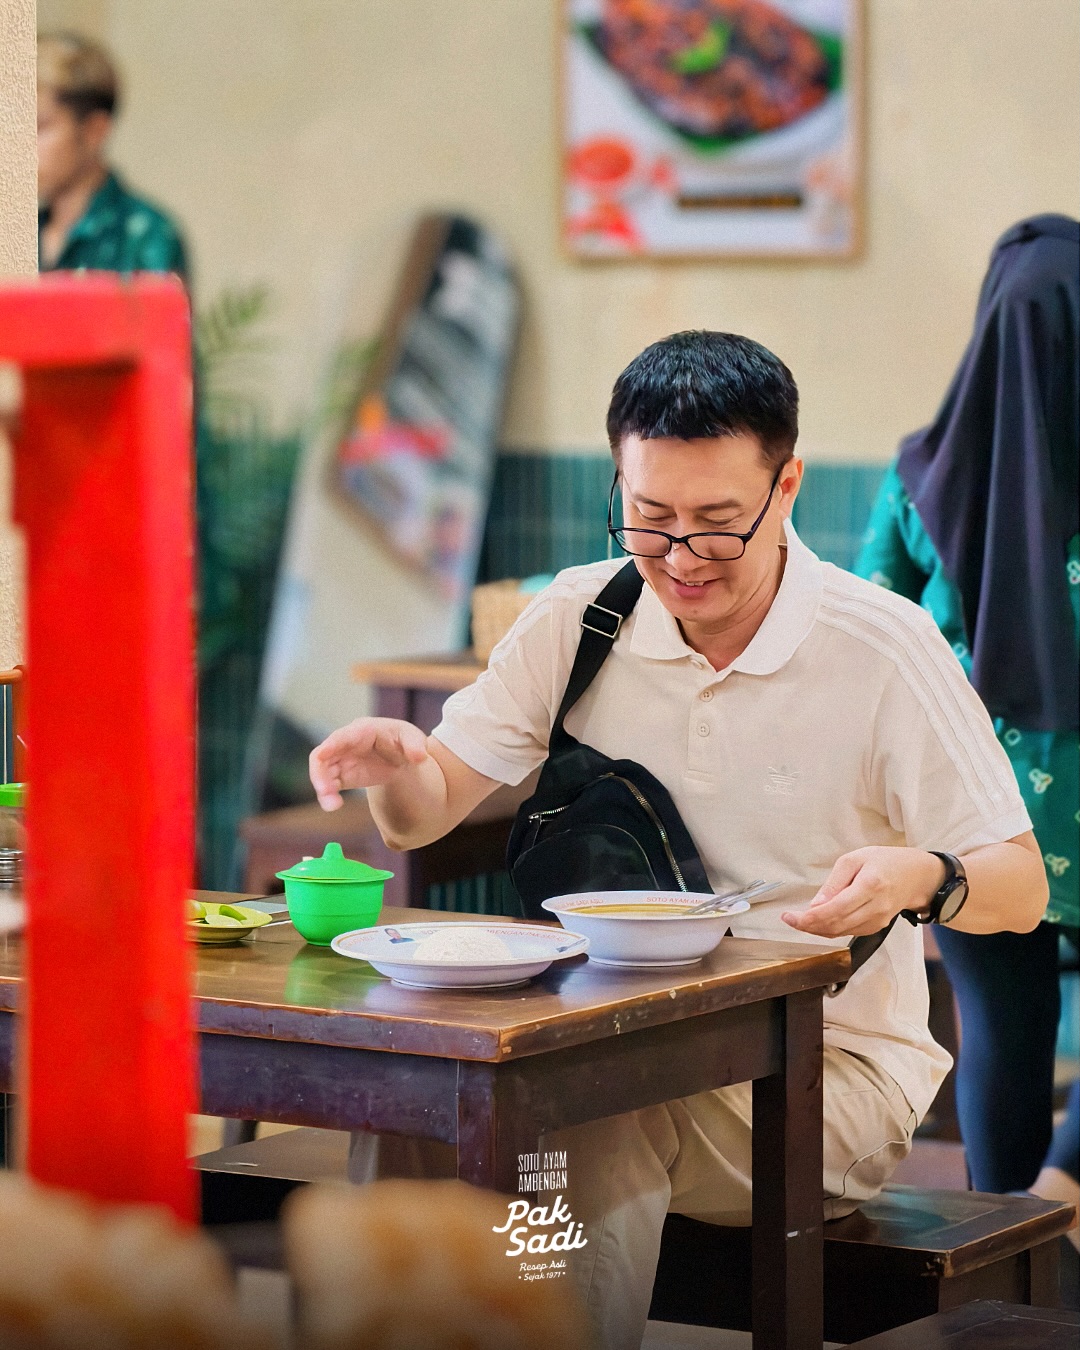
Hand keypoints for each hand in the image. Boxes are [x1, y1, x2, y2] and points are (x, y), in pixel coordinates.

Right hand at [309, 717, 430, 810]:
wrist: (399, 754)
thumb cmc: (402, 739)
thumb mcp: (412, 738)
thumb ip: (415, 745)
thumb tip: (420, 756)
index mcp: (362, 730)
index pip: (341, 736)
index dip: (330, 745)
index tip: (321, 756)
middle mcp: (345, 744)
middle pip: (323, 755)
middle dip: (320, 773)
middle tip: (325, 792)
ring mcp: (341, 760)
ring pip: (322, 773)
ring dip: (323, 788)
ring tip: (332, 806)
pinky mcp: (342, 775)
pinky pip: (329, 786)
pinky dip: (328, 796)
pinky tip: (334, 806)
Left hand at [781, 847, 943, 937]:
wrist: (917, 876)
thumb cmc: (885, 861)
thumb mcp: (855, 859)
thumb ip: (834, 883)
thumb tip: (815, 905)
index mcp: (869, 886)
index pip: (833, 910)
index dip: (808, 918)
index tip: (788, 917)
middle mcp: (875, 908)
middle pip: (835, 925)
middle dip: (808, 926)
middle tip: (790, 919)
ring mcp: (878, 920)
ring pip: (841, 932)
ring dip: (817, 929)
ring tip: (800, 920)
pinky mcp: (877, 927)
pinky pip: (849, 932)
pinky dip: (831, 929)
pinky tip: (819, 922)